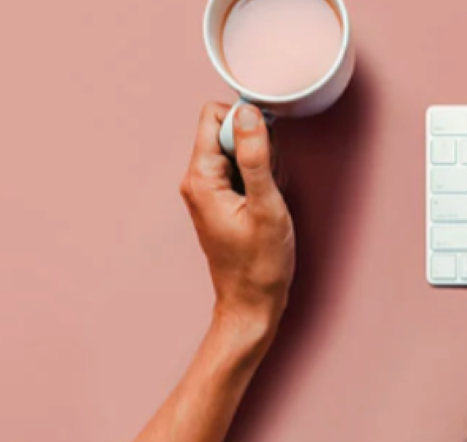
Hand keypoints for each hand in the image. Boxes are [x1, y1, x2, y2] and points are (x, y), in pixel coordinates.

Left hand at [179, 102, 294, 336]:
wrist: (251, 302)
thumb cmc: (260, 264)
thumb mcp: (266, 206)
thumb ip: (256, 156)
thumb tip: (249, 113)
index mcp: (201, 177)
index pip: (214, 117)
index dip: (245, 122)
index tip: (266, 148)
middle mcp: (196, 181)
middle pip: (224, 131)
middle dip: (255, 145)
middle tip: (270, 180)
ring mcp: (206, 192)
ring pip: (234, 152)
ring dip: (259, 165)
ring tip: (268, 197)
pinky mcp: (219, 201)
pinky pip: (239, 172)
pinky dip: (257, 180)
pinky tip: (266, 205)